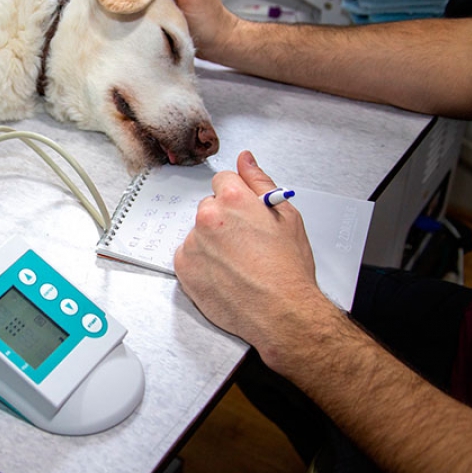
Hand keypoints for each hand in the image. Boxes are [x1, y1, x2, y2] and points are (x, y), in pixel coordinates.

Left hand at [174, 151, 334, 368]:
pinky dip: (202, 263)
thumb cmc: (288, 270)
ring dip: (212, 243)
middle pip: (209, 207)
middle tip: (246, 243)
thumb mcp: (286, 216)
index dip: (237, 198)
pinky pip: (188, 256)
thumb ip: (260, 182)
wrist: (281, 313)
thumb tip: (245, 159)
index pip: (222, 181)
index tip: (244, 213)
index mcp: (233, 199)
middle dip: (224, 220)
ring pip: (198, 233)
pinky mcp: (184, 267)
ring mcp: (193, 243)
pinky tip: (224, 274)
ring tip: (237, 264)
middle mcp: (208, 218)